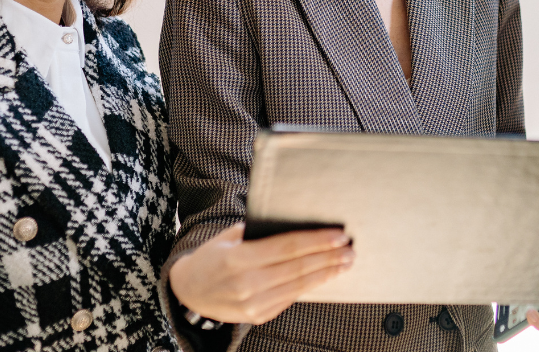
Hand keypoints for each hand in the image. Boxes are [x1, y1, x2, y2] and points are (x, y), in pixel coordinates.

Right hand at [169, 223, 353, 324]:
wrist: (189, 293)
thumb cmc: (210, 258)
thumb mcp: (227, 237)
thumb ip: (257, 231)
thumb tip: (294, 221)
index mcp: (239, 259)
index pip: (287, 247)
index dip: (316, 241)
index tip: (338, 234)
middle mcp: (247, 284)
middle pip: (298, 267)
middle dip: (328, 257)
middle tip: (350, 249)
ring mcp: (253, 304)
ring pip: (298, 286)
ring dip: (325, 273)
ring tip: (344, 262)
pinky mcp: (258, 316)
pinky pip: (290, 299)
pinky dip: (310, 287)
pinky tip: (324, 276)